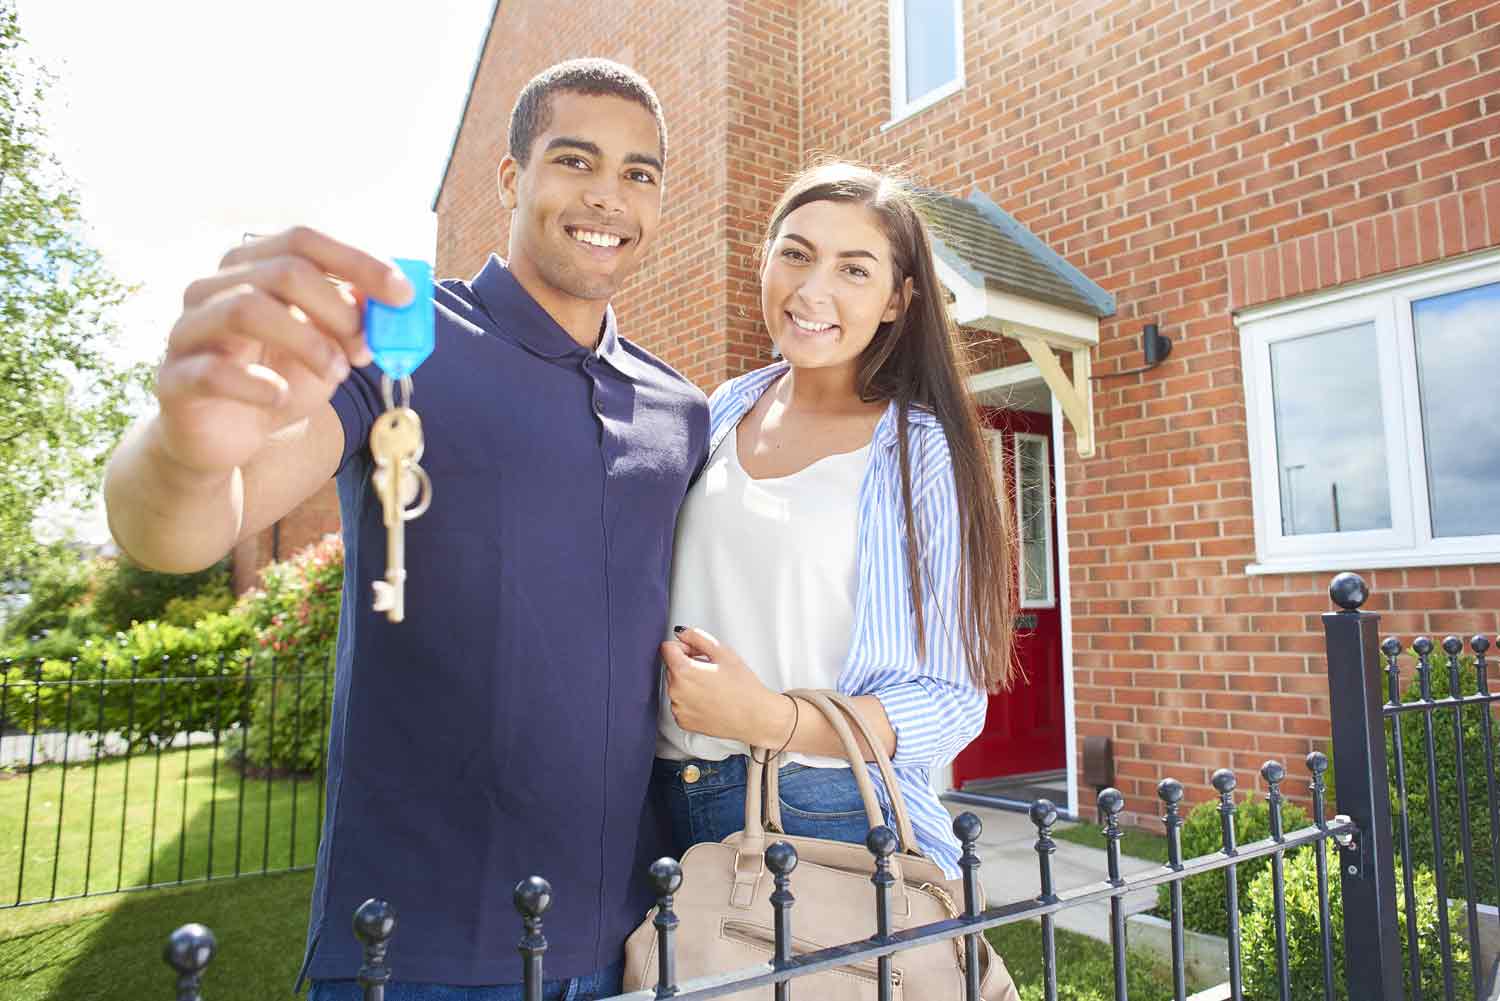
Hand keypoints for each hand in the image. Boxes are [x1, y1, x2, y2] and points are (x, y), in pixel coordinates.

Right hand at [152, 226, 413, 478]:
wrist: (225, 439)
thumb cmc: (278, 381)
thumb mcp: (328, 351)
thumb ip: (353, 323)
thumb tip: (390, 302)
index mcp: (250, 268)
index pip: (303, 240)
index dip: (358, 262)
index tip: (403, 294)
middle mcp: (213, 288)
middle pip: (282, 271)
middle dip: (338, 308)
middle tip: (365, 346)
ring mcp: (187, 330)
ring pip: (247, 309)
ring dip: (308, 342)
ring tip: (336, 373)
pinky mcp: (175, 379)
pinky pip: (214, 371)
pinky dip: (259, 385)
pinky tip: (281, 397)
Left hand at [661, 627, 790, 747]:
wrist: (754, 717)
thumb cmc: (743, 688)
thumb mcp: (723, 652)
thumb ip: (697, 637)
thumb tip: (682, 634)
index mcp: (683, 671)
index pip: (667, 648)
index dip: (683, 646)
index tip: (696, 652)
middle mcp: (675, 691)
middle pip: (671, 667)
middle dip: (687, 664)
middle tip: (710, 669)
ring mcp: (678, 709)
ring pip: (676, 686)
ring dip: (688, 683)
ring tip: (712, 686)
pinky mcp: (683, 721)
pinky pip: (680, 704)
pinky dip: (690, 700)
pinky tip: (709, 700)